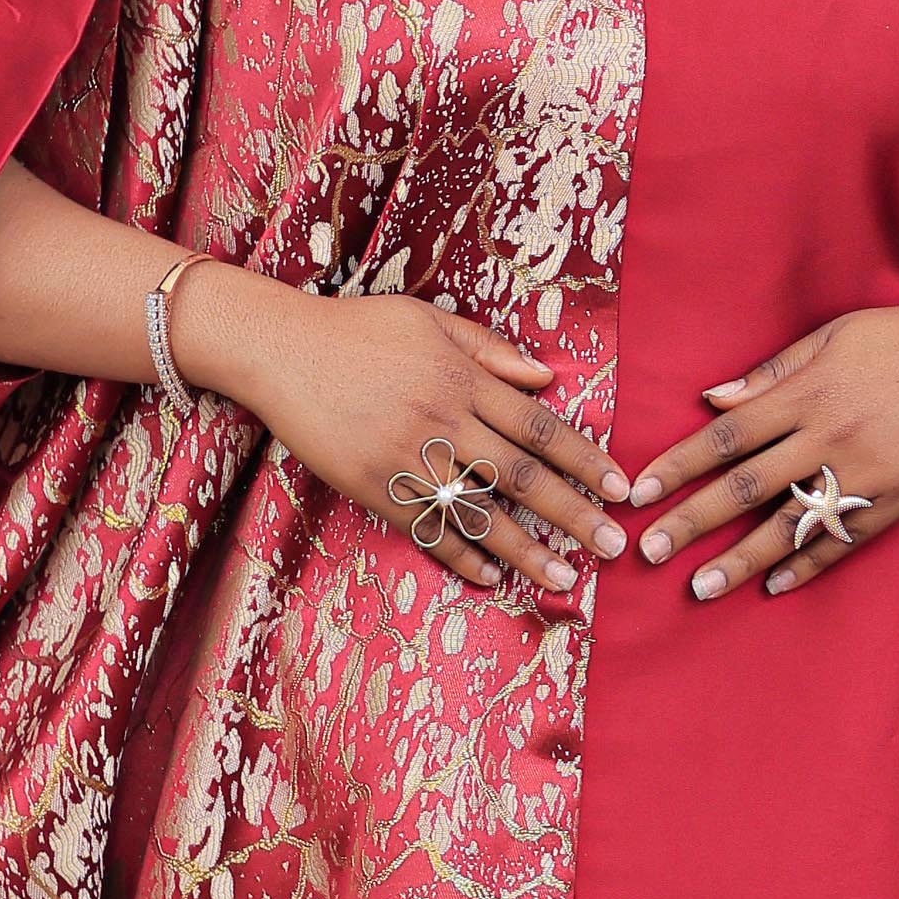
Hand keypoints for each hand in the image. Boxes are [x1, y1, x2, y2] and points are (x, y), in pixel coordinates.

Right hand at [174, 269, 627, 618]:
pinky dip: (460, 555)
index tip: (620, 487)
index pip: (539, 426)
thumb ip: (490, 349)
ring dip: (525, 549)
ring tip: (564, 577)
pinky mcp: (370, 486)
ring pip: (478, 511)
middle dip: (572, 513)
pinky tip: (491, 577)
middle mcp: (441, 420)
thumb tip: (549, 376)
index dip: (584, 459)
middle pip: (520, 475)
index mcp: (462, 378)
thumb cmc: (356, 329)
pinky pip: (425, 529)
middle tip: (613, 544)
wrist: (278, 348)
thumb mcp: (429, 321)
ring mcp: (404, 457)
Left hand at [625, 276, 898, 602]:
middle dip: (691, 522)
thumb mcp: (833, 336)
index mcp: (807, 392)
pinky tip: (774, 585)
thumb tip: (713, 399)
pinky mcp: (896, 499)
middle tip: (647, 553)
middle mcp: (828, 436)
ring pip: (789, 525)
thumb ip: (772, 372)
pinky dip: (808, 565)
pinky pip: (843, 541)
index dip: (678, 465)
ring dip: (739, 560)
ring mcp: (863, 474)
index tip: (639, 492)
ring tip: (699, 587)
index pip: (726, 436)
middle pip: (745, 487)